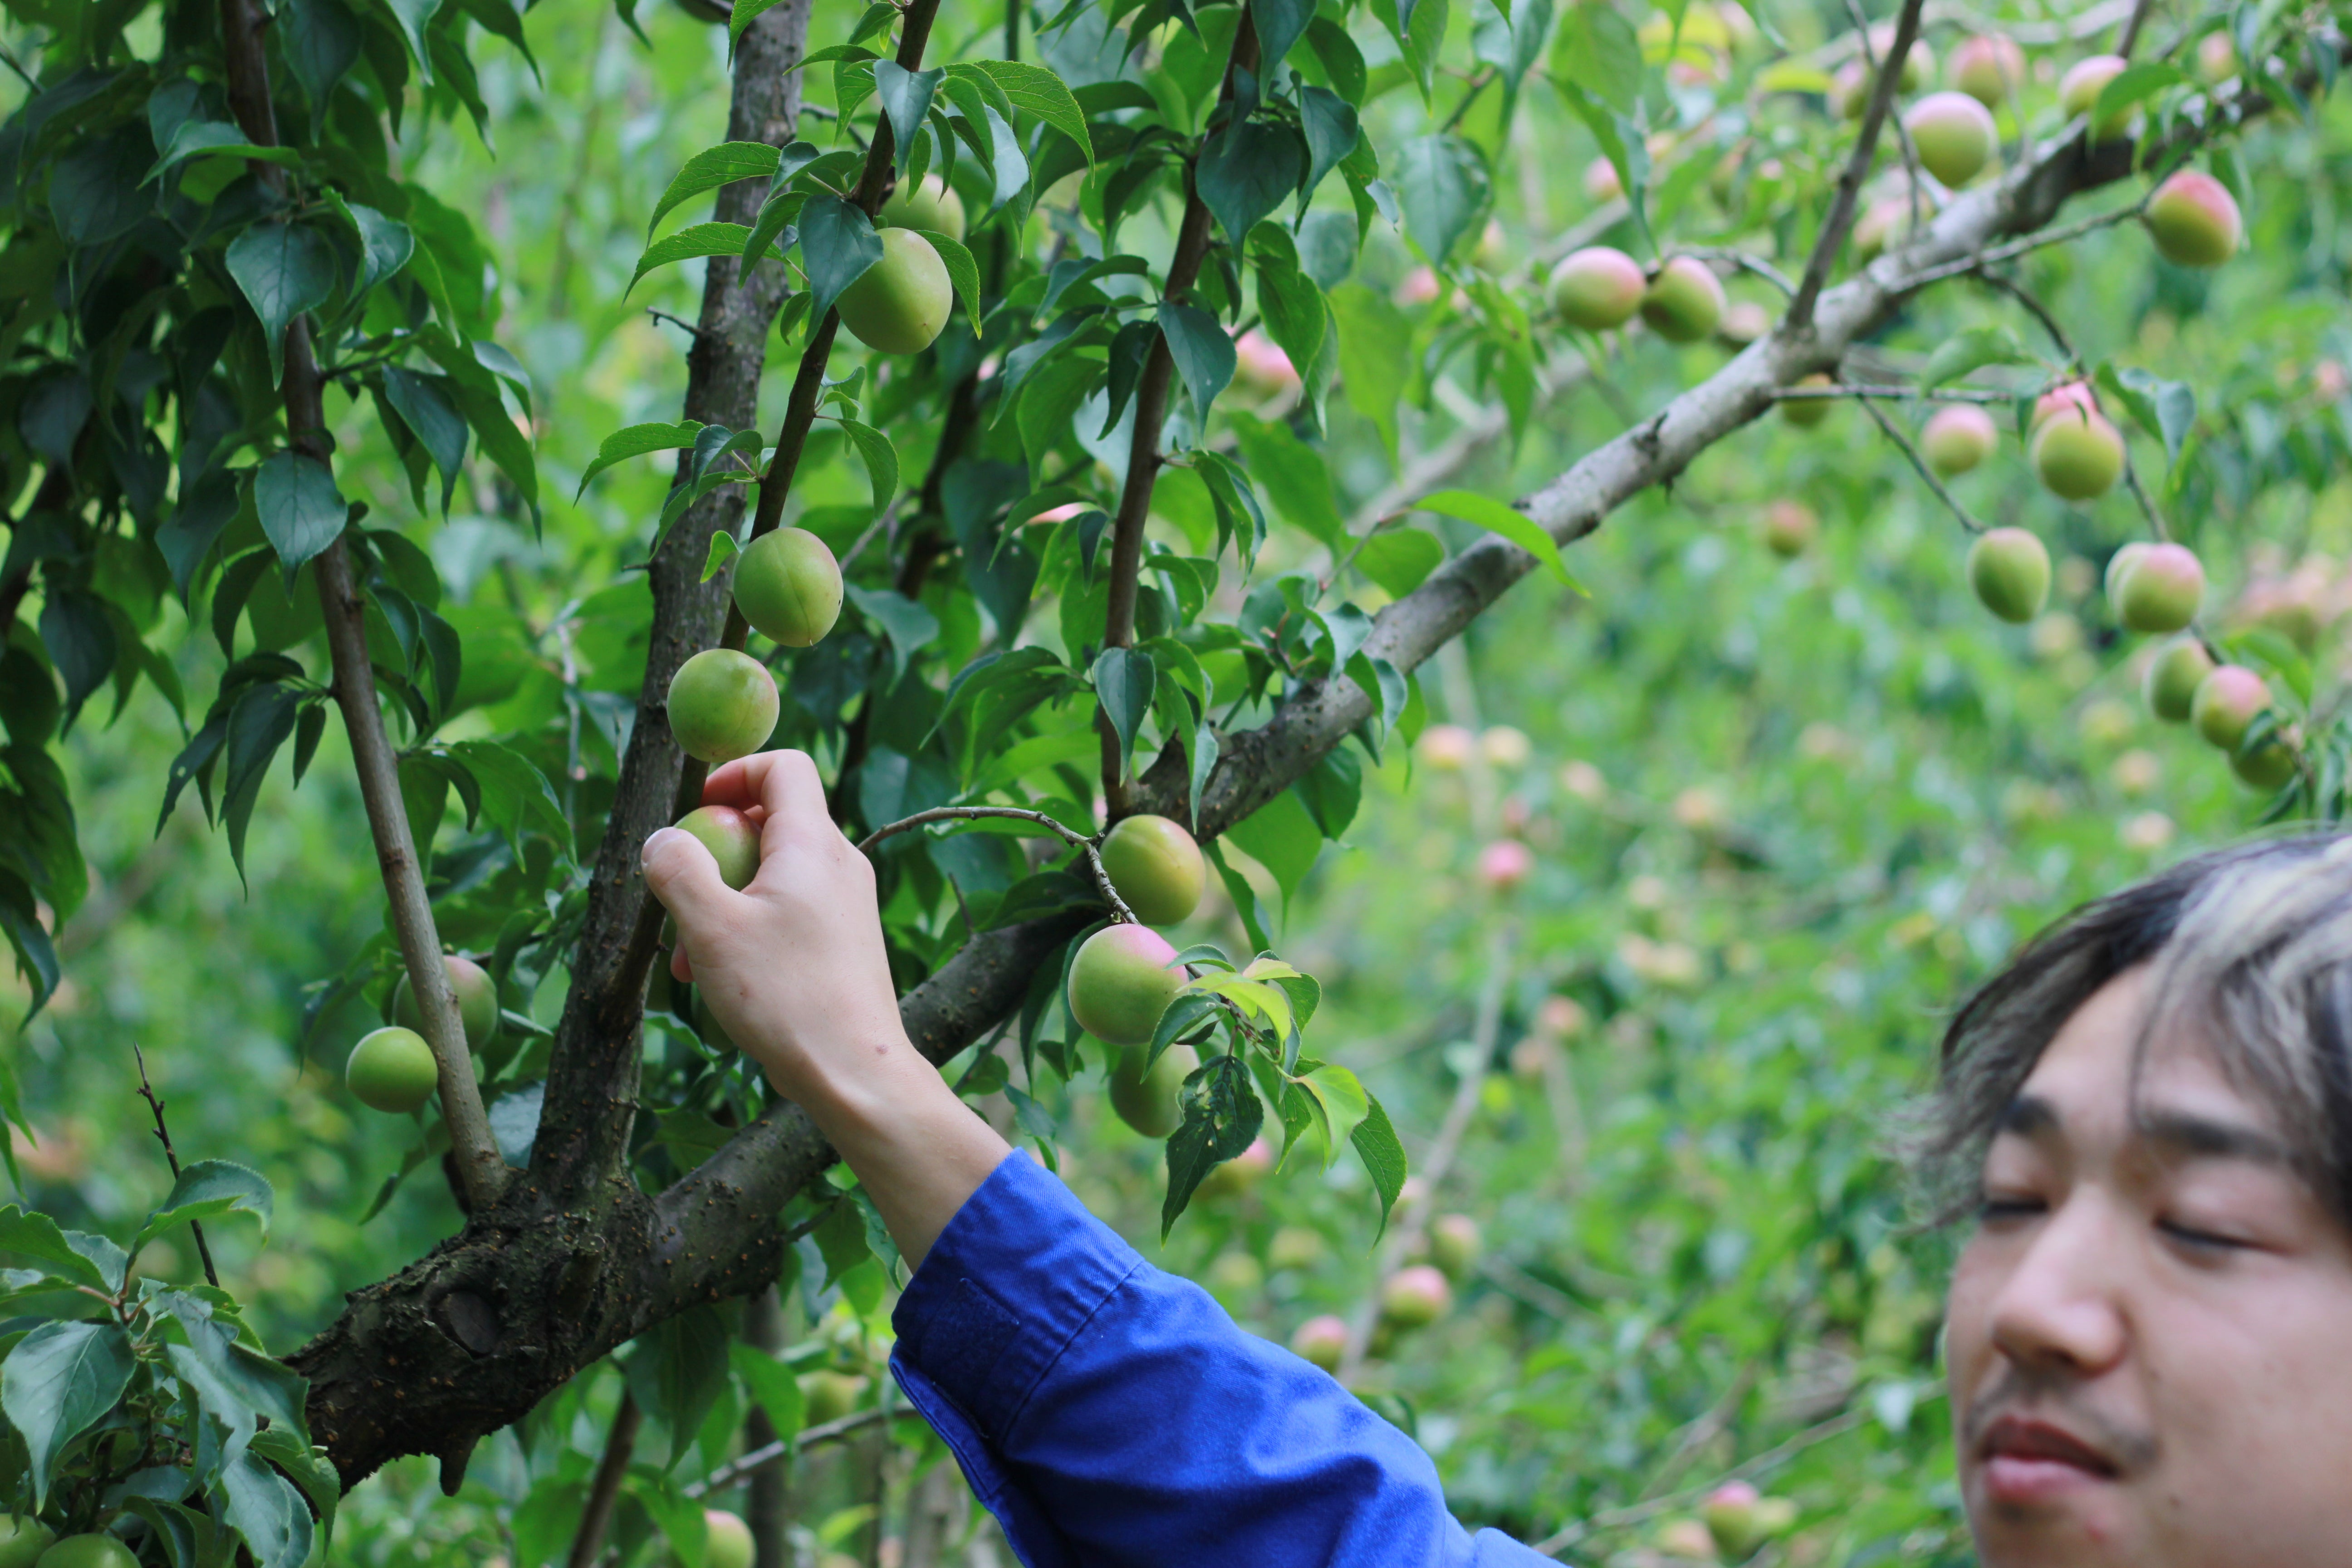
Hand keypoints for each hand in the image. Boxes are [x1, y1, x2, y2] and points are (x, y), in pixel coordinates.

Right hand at [640, 749, 904, 1106]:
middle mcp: (839, 864)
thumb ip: (678, 872)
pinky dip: (750, 929)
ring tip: (690, 957)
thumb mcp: (712, 928)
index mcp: (813, 843)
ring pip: (774, 876)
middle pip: (772, 823)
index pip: (785, 767)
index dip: (736, 773)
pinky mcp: (845, 942)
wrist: (854, 1070)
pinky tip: (720, 978)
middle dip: (716, 851)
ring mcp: (847, 904)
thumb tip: (661, 838)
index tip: (696, 808)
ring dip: (725, 901)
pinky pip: (789, 913)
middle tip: (679, 894)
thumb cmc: (784, 996)